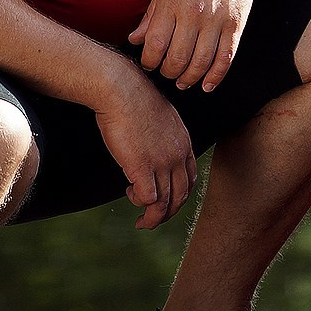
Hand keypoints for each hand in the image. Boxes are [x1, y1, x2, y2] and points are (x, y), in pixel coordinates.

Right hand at [95, 63, 196, 229]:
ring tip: (143, 222)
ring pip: (165, 202)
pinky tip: (130, 195)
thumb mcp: (159, 119)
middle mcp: (178, 155)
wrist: (121, 88)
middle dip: (168, 213)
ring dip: (154, 217)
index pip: (190, 180)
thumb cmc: (133, 99)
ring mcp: (162, 162)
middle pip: (181, 196)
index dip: (179, 195)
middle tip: (153, 219)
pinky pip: (148, 198)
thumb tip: (153, 149)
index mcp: (184, 144)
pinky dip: (140, 203)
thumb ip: (162, 137)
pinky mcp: (142, 166)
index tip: (166, 201)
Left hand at [131, 0, 254, 91]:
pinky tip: (207, 85)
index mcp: (172, 2)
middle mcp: (194, 12)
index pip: (155, 44)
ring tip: (183, 82)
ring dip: (190, 78)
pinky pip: (226, 57)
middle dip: (168, 73)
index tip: (148, 65)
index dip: (149, 62)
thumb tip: (134, 40)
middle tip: (166, 73)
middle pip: (178, 58)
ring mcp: (217, 19)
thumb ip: (151, 15)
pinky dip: (216, 76)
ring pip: (202, 62)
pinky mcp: (236, 24)